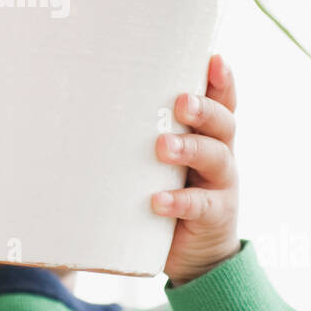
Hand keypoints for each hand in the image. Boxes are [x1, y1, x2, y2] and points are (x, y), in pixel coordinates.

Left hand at [152, 54, 239, 283]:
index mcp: (210, 134)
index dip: (222, 79)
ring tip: (163, 147)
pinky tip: (158, 200)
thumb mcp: (162, 159)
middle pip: (224, 123)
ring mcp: (221, 185)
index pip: (222, 101)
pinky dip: (179, 201)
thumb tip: (87, 101)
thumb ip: (144, 133)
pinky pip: (200, 206)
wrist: (194, 253)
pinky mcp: (214, 216)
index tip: (213, 58)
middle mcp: (222, 154)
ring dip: (190, 149)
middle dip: (204, 109)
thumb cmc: (168, 189)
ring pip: (216, 158)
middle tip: (181, 103)